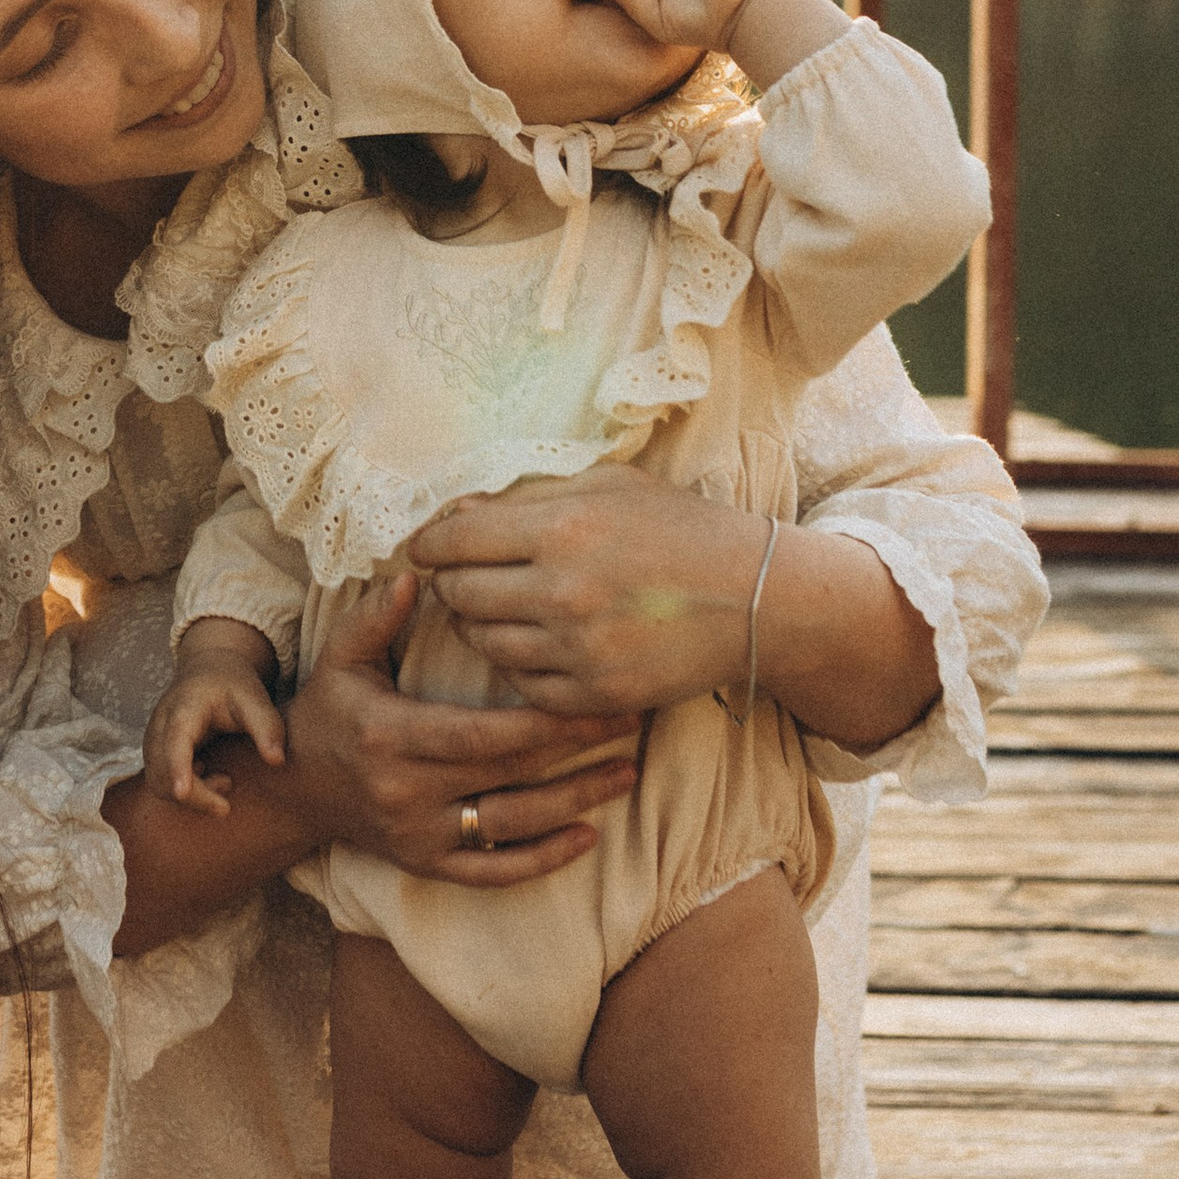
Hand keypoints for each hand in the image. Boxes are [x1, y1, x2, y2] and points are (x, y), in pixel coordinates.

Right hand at [145, 635, 286, 817]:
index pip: (175, 742)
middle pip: (162, 771)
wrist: (210, 669)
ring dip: (191, 794)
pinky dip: (184, 789)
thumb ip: (268, 728)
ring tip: (225, 780)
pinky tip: (209, 775)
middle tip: (230, 785)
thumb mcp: (255, 700)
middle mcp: (160, 725)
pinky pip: (160, 782)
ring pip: (158, 782)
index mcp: (184, 708)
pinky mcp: (155, 752)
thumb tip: (277, 761)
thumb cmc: (233, 685)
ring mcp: (153, 740)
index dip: (177, 768)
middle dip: (195, 794)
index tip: (182, 793)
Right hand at [281, 567, 644, 885]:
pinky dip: (542, 860)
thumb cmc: (327, 711)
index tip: (594, 694)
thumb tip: (412, 576)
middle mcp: (406, 792)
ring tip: (627, 773)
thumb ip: (374, 618)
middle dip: (577, 749)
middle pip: (509, 774)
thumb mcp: (340, 658)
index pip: (481, 732)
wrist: (294, 791)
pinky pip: (493, 872)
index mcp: (390, 736)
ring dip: (576, 802)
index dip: (543, 720)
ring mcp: (418, 836)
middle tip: (633, 719)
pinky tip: (588, 836)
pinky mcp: (426, 865)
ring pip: (511, 826)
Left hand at [408, 463, 942, 752]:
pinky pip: (523, 684)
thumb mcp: (607, 487)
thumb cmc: (679, 529)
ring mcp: (580, 647)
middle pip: (461, 595)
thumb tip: (453, 513)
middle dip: (452, 584)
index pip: (455, 539)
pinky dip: (518, 664)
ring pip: (485, 644)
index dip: (429, 544)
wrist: (755, 596)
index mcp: (563, 526)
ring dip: (480, 626)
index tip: (423, 549)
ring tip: (498, 609)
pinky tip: (535, 642)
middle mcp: (564, 589)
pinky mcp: (595, 692)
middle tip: (461, 578)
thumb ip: (528, 497)